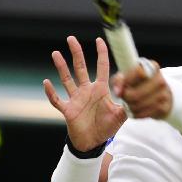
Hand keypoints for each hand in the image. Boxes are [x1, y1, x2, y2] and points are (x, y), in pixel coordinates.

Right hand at [44, 36, 125, 151]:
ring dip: (61, 67)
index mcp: (100, 89)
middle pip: (80, 67)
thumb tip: (134, 93)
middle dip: (76, 53)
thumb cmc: (106, 128)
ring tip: (56, 53)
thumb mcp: (121, 115)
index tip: (99, 40)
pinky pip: (57, 100)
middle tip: (71, 38)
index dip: (101, 53)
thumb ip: (127, 104)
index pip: (101, 67)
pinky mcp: (68, 110)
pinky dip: (51, 93)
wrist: (93, 143)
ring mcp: (76, 99)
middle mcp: (87, 90)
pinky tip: (46, 82)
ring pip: (67, 79)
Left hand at [112, 60, 172, 118]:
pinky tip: (135, 110)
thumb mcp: (127, 76)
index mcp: (151, 67)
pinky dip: (136, 113)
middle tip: (123, 97)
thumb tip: (118, 92)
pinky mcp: (164, 108)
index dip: (127, 80)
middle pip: (136, 93)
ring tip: (129, 103)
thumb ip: (119, 80)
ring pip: (139, 105)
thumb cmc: (138, 83)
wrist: (158, 94)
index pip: (138, 72)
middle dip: (126, 97)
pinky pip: (144, 114)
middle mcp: (160, 79)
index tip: (122, 85)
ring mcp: (164, 94)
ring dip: (130, 106)